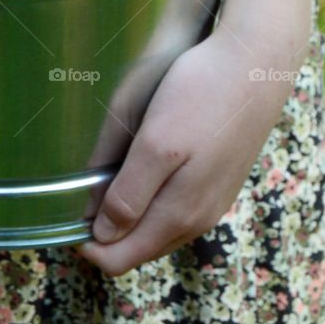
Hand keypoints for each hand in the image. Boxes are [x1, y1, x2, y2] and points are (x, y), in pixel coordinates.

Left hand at [77, 22, 308, 275]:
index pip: (121, 259)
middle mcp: (199, 219)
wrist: (257, 64)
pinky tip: (142, 168)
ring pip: (159, 227)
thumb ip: (128, 195)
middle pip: (140, 248)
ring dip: (130, 215)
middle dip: (107, 232)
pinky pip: (177, 207)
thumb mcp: (154, 146)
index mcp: (178, 216)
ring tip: (105, 178)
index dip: (89, 244)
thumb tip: (102, 236)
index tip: (68, 214)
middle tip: (82, 193)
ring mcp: (214, 200)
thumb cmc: (201, 97)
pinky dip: (152, 199)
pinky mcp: (222, 178)